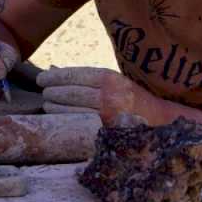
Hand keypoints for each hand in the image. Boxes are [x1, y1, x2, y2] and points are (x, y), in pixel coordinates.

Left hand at [36, 66, 161, 124]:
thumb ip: (85, 77)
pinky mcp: (105, 132)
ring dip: (54, 107)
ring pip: (71, 110)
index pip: (76, 75)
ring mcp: (108, 116)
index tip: (42, 78)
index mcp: (111, 79)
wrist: (159, 120)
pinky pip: (78, 125)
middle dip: (52, 92)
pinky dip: (64, 120)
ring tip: (48, 104)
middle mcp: (110, 96)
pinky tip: (57, 117)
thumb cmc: (131, 99)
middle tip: (45, 92)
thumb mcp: (113, 82)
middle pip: (70, 92)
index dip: (56, 77)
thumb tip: (53, 69)